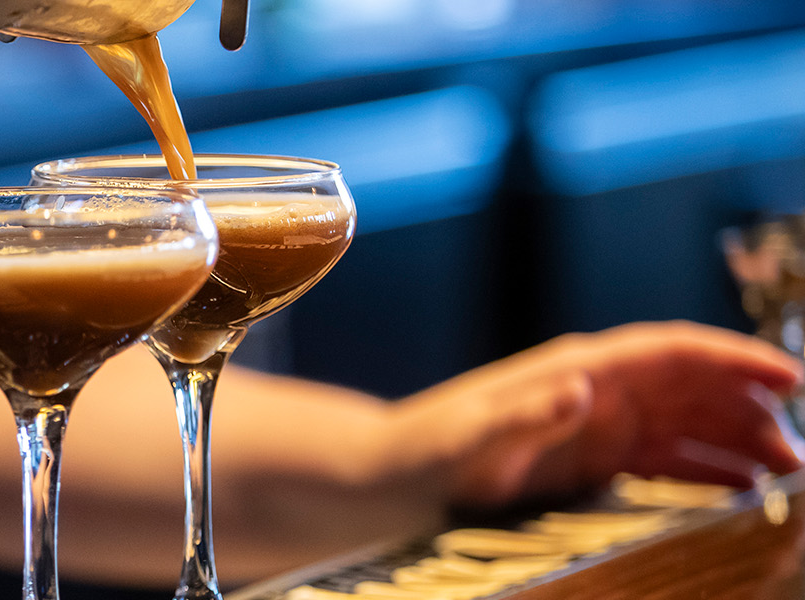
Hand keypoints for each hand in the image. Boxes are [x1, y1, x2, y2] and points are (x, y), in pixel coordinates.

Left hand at [394, 321, 804, 507]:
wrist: (393, 474)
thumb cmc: (429, 450)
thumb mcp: (474, 436)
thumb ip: (527, 415)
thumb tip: (581, 386)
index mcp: (579, 368)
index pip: (673, 350)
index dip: (734, 359)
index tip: (789, 378)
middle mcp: (597, 388)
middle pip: (694, 387)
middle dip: (752, 409)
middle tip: (799, 452)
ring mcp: (599, 422)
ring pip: (689, 423)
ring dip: (739, 442)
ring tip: (787, 474)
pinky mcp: (593, 457)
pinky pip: (665, 458)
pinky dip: (707, 470)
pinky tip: (741, 489)